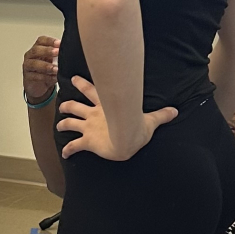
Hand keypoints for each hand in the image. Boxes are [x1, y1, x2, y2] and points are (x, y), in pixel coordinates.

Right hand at [23, 35, 59, 101]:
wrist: (38, 85)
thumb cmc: (46, 70)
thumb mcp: (52, 60)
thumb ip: (59, 54)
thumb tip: (71, 51)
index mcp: (37, 48)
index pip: (41, 40)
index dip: (50, 41)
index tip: (59, 43)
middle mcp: (30, 56)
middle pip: (36, 50)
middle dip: (47, 51)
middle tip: (57, 52)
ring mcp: (27, 66)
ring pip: (34, 64)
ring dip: (46, 66)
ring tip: (56, 69)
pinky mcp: (28, 77)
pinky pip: (35, 76)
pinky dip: (46, 77)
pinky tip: (53, 78)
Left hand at [57, 75, 176, 160]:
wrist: (126, 139)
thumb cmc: (136, 127)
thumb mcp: (150, 120)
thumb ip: (160, 115)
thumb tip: (175, 111)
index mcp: (105, 106)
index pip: (91, 90)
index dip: (81, 83)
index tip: (74, 79)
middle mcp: (93, 114)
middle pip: (75, 105)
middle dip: (67, 104)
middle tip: (62, 103)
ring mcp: (88, 127)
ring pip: (69, 122)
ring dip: (63, 124)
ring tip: (59, 127)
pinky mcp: (87, 141)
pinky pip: (74, 146)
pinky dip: (68, 150)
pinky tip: (64, 154)